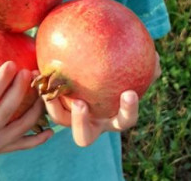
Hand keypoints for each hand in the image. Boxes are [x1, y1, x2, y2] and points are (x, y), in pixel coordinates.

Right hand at [0, 59, 52, 159]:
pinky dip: (38, 139)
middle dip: (21, 90)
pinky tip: (51, 129)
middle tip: (30, 71)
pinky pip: (23, 145)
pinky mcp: (0, 151)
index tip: (11, 63)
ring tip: (42, 90)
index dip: (0, 81)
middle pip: (7, 111)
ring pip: (21, 128)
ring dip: (35, 109)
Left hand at [43, 52, 161, 146]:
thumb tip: (156, 54)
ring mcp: (68, 117)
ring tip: (49, 91)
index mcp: (110, 117)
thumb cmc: (109, 72)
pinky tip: (34, 69)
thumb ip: (140, 63)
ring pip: (59, 122)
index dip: (127, 110)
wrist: (82, 70)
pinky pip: (44, 101)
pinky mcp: (51, 106)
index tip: (129, 93)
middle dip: (81, 123)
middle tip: (80, 103)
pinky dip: (39, 88)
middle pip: (84, 136)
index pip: (123, 119)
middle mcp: (88, 123)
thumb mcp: (124, 67)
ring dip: (54, 109)